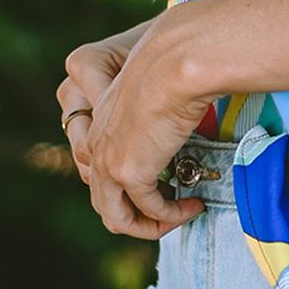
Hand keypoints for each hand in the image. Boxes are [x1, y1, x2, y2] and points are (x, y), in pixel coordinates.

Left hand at [77, 7, 221, 240]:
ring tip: (182, 213)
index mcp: (99, 117)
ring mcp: (106, 159)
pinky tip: (194, 205)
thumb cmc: (175, 64)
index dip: (129, 188)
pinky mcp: (125, 172)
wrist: (176, 63)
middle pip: (103, 200)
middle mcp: (94, 141)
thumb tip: (179, 118)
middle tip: (173, 208)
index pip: (98, 169)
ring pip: (115, 215)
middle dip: (139, 214)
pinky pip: (146, 211)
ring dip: (151, 224)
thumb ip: (156, 105)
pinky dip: (170, 217)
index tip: (166, 184)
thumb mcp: (158, 86)